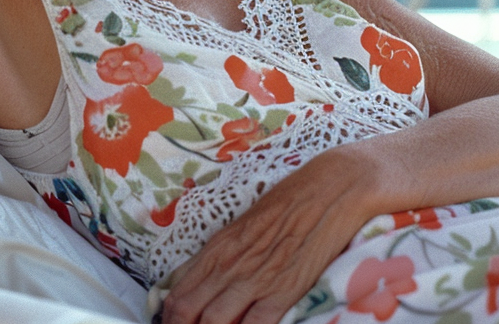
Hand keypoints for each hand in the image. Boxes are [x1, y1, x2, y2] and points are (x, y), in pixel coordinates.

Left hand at [157, 148, 374, 323]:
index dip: (169, 319)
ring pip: (215, 323)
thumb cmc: (288, 203)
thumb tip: (197, 283)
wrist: (330, 189)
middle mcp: (229, 265)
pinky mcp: (284, 290)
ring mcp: (256, 279)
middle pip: (187, 313)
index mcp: (217, 249)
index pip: (176, 296)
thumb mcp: (244, 226)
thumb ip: (221, 256)